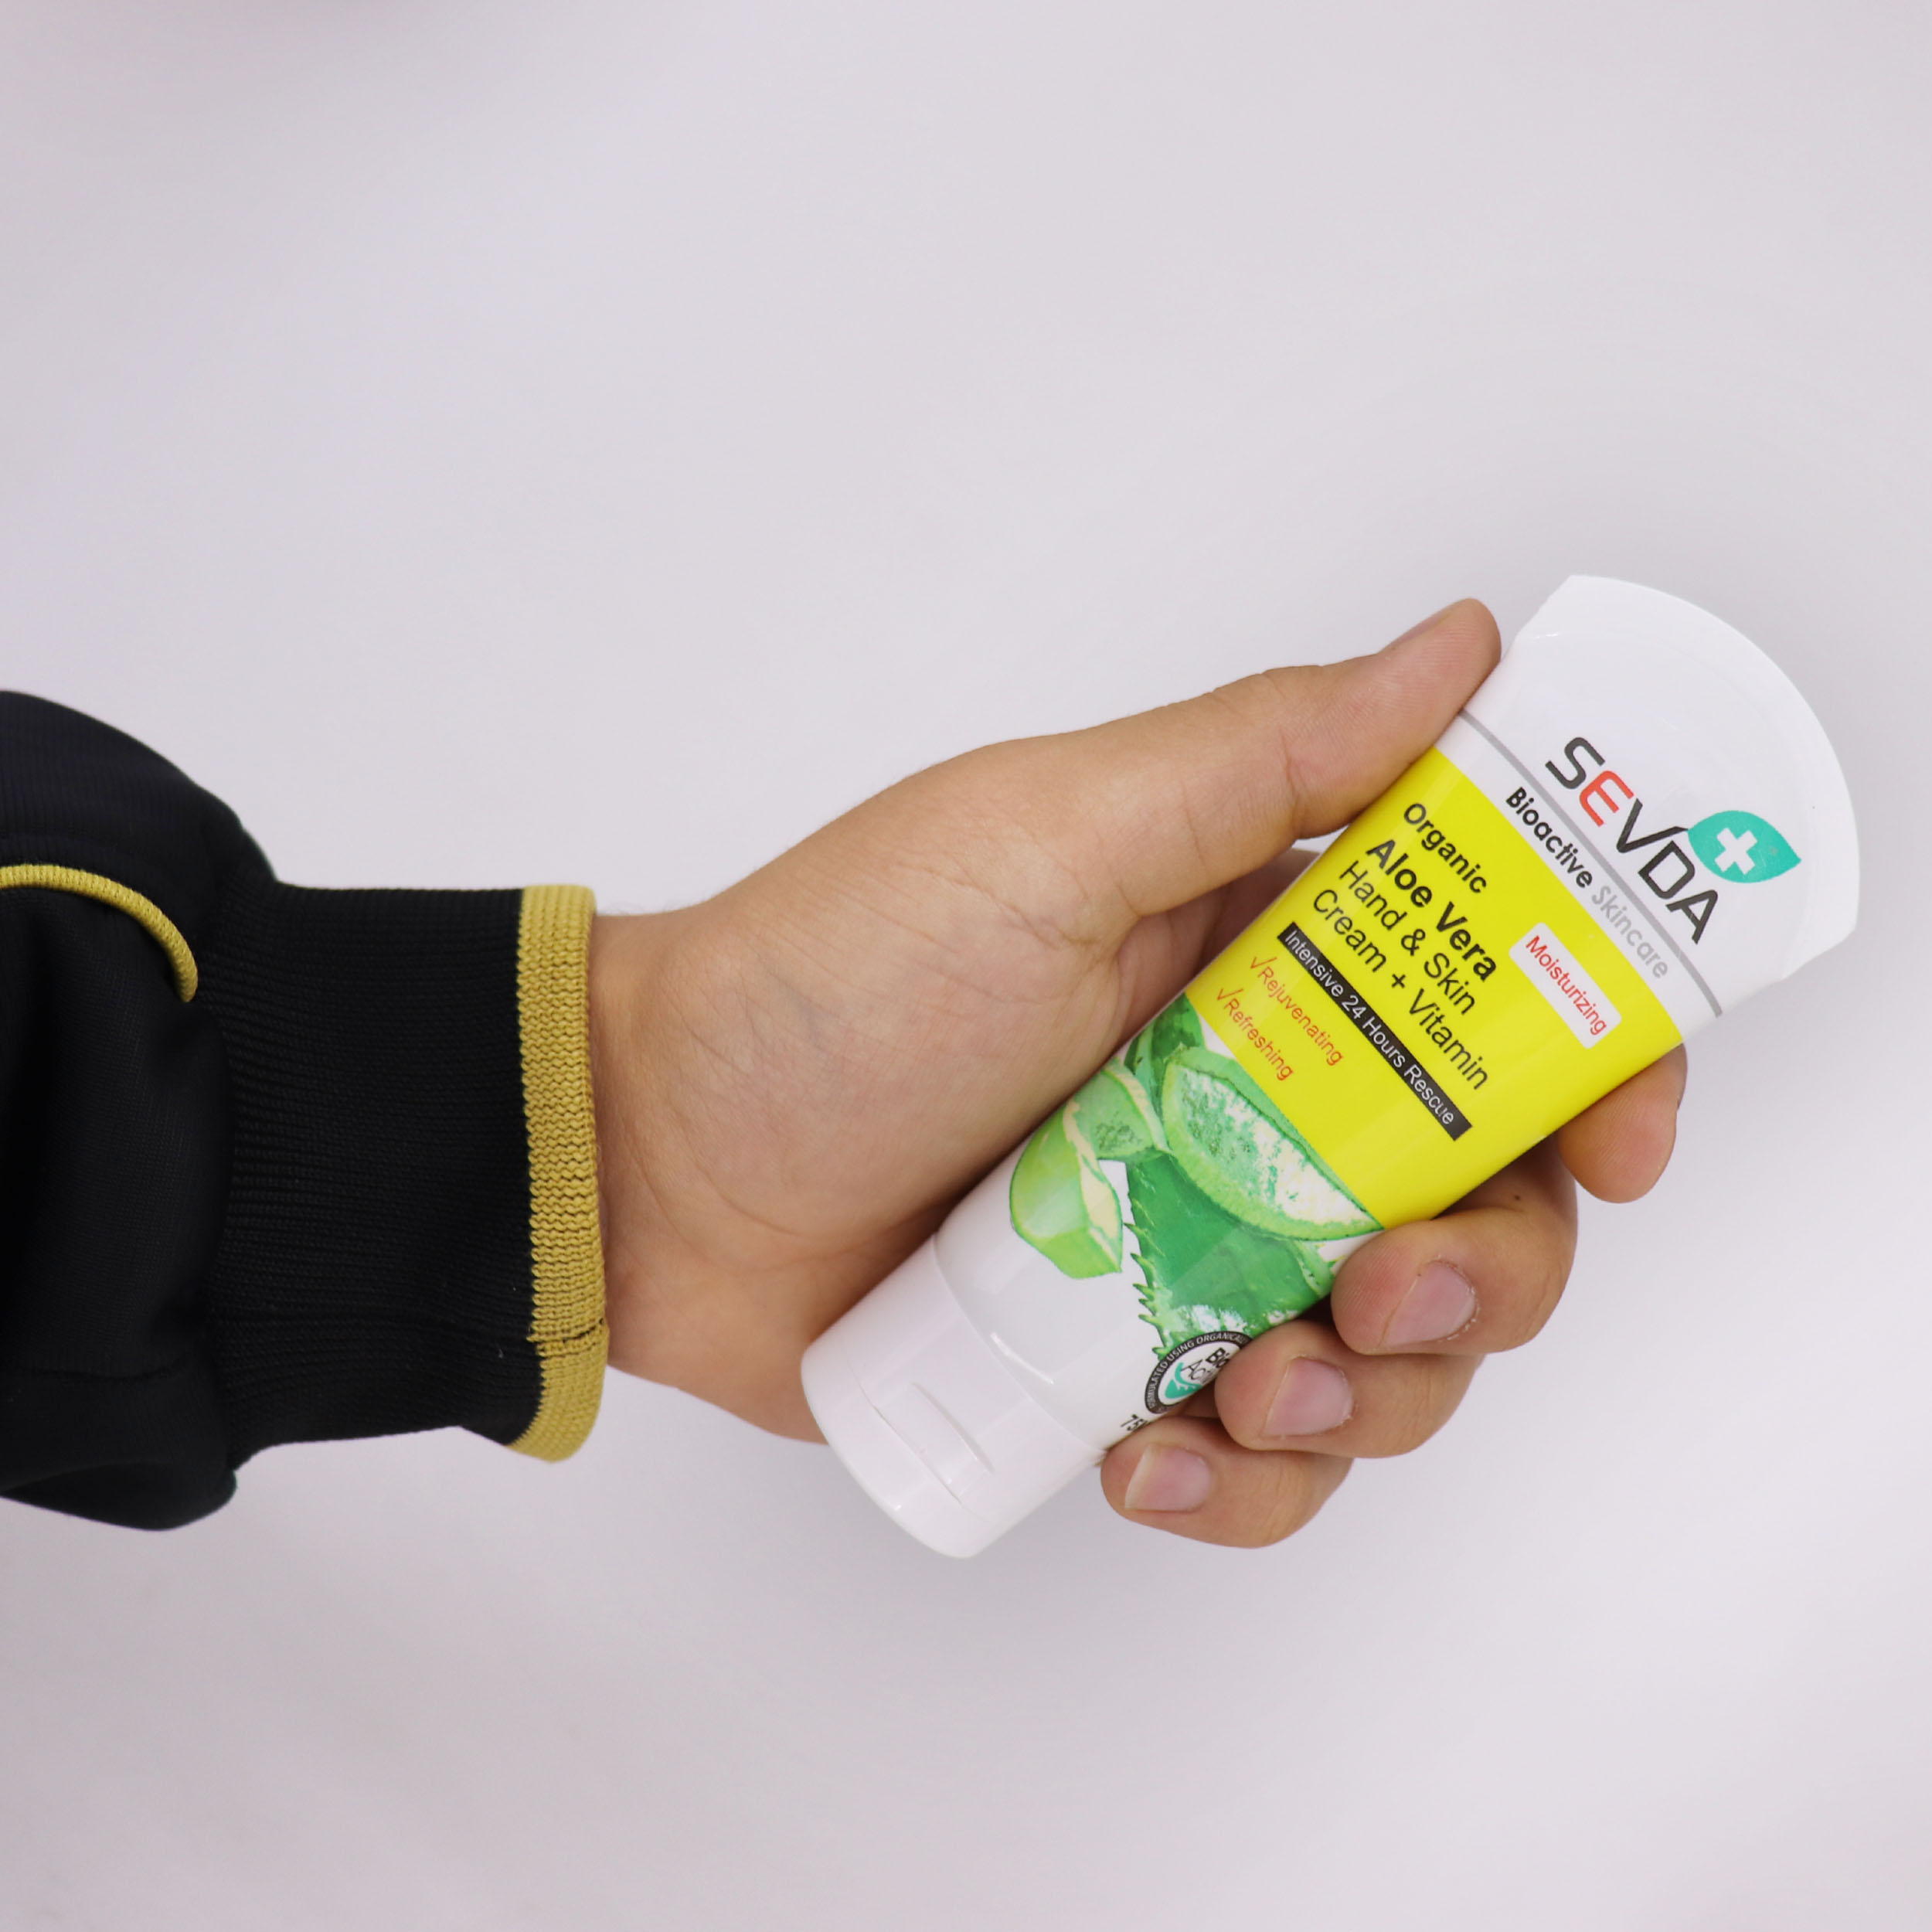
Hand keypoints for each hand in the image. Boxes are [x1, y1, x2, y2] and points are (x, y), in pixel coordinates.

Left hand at [587, 601, 1685, 1546]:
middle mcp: (1261, 1099)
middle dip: (1490, 1266)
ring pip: (1396, 1349)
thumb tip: (1465, 647)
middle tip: (1389, 1287)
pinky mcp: (1131, 1369)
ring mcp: (1200, 1244)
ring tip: (1245, 1384)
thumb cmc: (834, 982)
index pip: (1502, 999)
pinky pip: (1263, 1457)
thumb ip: (1259, 759)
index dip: (1598, 1062)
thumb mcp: (1046, 842)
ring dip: (1372, 1394)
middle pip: (1487, 1199)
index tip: (1622, 1132)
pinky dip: (1243, 1483)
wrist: (656, 1167)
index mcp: (1266, 957)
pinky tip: (1146, 1459)